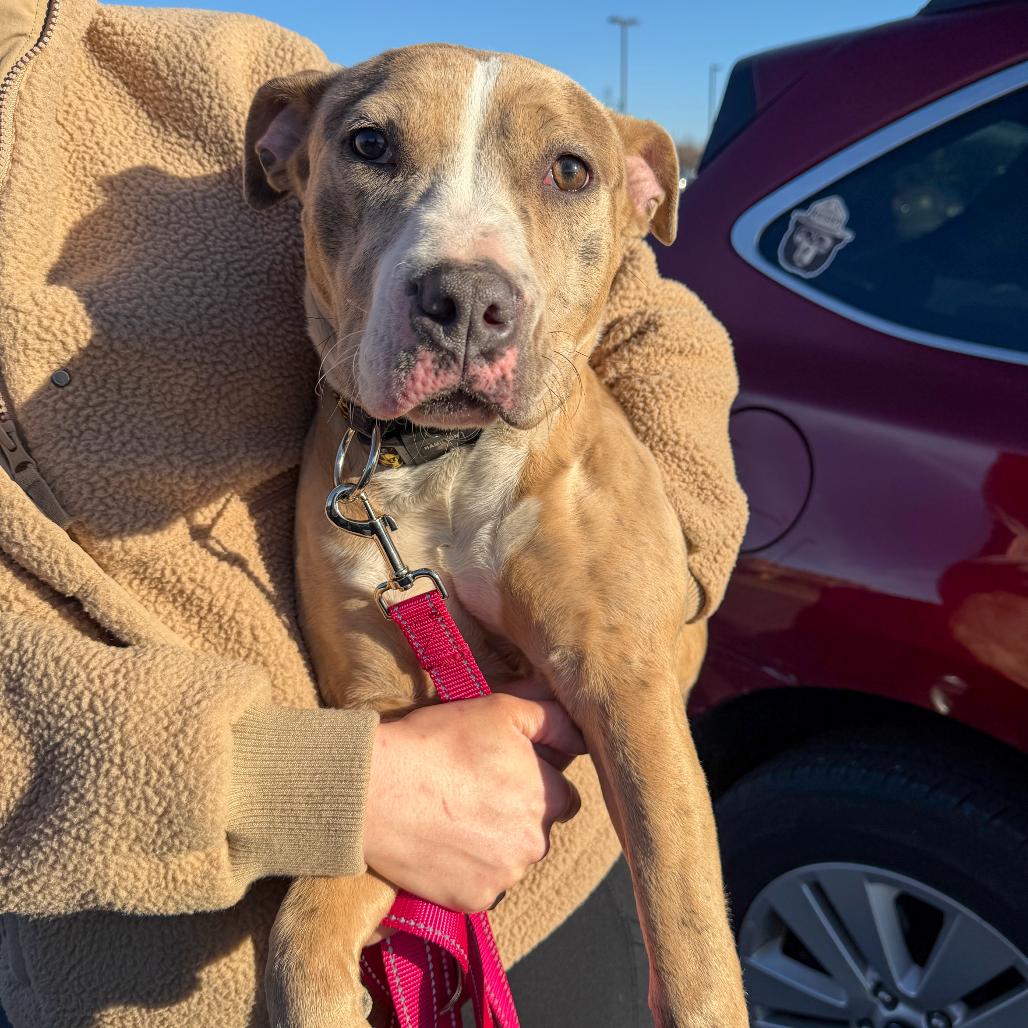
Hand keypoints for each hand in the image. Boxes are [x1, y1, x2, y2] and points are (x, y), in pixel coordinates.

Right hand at [362, 693, 583, 914]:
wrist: (376, 790)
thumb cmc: (438, 742)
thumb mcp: (500, 711)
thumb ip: (551, 720)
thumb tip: (581, 735)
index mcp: (548, 798)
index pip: (564, 795)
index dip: (536, 781)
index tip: (504, 773)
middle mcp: (535, 844)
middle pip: (537, 830)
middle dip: (515, 815)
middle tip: (472, 792)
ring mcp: (504, 877)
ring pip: (510, 859)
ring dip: (493, 843)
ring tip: (452, 817)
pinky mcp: (473, 901)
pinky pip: (482, 885)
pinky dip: (467, 870)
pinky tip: (441, 843)